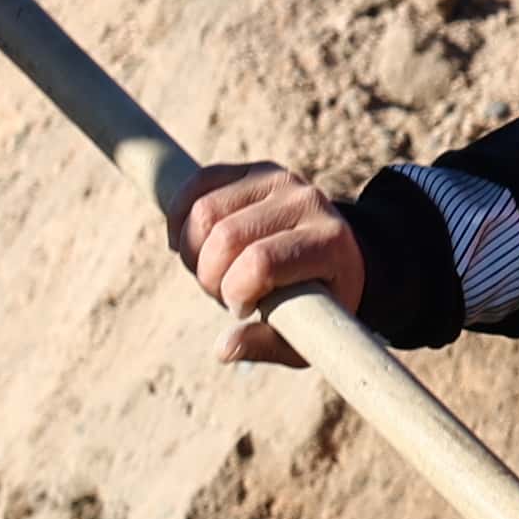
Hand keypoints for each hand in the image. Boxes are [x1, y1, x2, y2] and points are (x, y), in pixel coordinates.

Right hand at [175, 160, 362, 366]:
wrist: (338, 258)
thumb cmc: (318, 304)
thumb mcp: (303, 335)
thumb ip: (266, 345)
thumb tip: (224, 349)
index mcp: (329, 244)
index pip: (261, 262)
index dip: (234, 291)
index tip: (241, 309)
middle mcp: (307, 202)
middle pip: (225, 236)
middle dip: (208, 275)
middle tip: (221, 292)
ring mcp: (280, 179)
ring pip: (203, 211)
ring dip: (192, 250)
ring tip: (212, 270)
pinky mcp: (254, 170)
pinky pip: (198, 184)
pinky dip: (180, 217)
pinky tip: (187, 243)